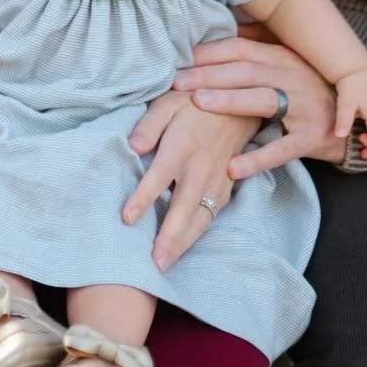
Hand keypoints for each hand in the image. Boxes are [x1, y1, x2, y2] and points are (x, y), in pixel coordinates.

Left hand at [123, 92, 259, 270]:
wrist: (240, 105)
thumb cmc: (196, 104)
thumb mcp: (168, 102)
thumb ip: (149, 125)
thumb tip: (132, 147)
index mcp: (182, 146)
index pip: (159, 176)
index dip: (143, 198)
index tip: (127, 218)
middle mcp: (200, 168)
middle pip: (183, 208)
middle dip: (169, 238)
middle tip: (154, 263)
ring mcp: (216, 181)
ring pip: (199, 219)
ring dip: (183, 243)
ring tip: (165, 264)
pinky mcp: (227, 189)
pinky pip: (211, 216)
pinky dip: (197, 235)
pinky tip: (182, 248)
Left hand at [175, 36, 345, 175]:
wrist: (356, 122)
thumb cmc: (312, 92)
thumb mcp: (289, 66)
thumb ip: (260, 51)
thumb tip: (223, 34)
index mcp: (284, 58)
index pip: (242, 49)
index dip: (211, 52)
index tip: (180, 58)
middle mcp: (293, 77)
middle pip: (246, 71)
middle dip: (208, 75)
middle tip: (176, 81)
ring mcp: (304, 107)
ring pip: (262, 100)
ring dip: (228, 101)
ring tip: (197, 104)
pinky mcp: (312, 137)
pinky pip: (282, 149)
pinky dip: (257, 159)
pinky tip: (232, 167)